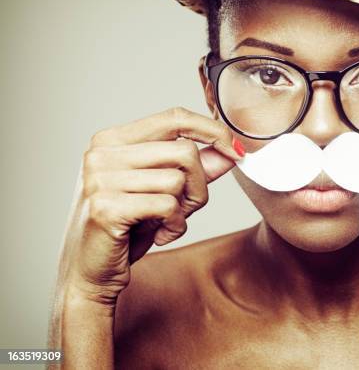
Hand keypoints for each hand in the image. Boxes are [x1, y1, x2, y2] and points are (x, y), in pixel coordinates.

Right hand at [57, 107, 240, 306]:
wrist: (90, 273)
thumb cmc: (128, 228)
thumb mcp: (163, 191)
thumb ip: (195, 169)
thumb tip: (231, 152)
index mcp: (113, 139)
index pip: (175, 117)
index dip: (212, 130)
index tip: (236, 151)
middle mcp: (102, 153)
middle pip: (184, 151)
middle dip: (200, 184)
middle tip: (187, 208)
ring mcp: (101, 179)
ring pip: (179, 180)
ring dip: (186, 209)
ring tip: (166, 222)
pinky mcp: (106, 207)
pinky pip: (168, 205)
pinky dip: (175, 225)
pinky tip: (159, 236)